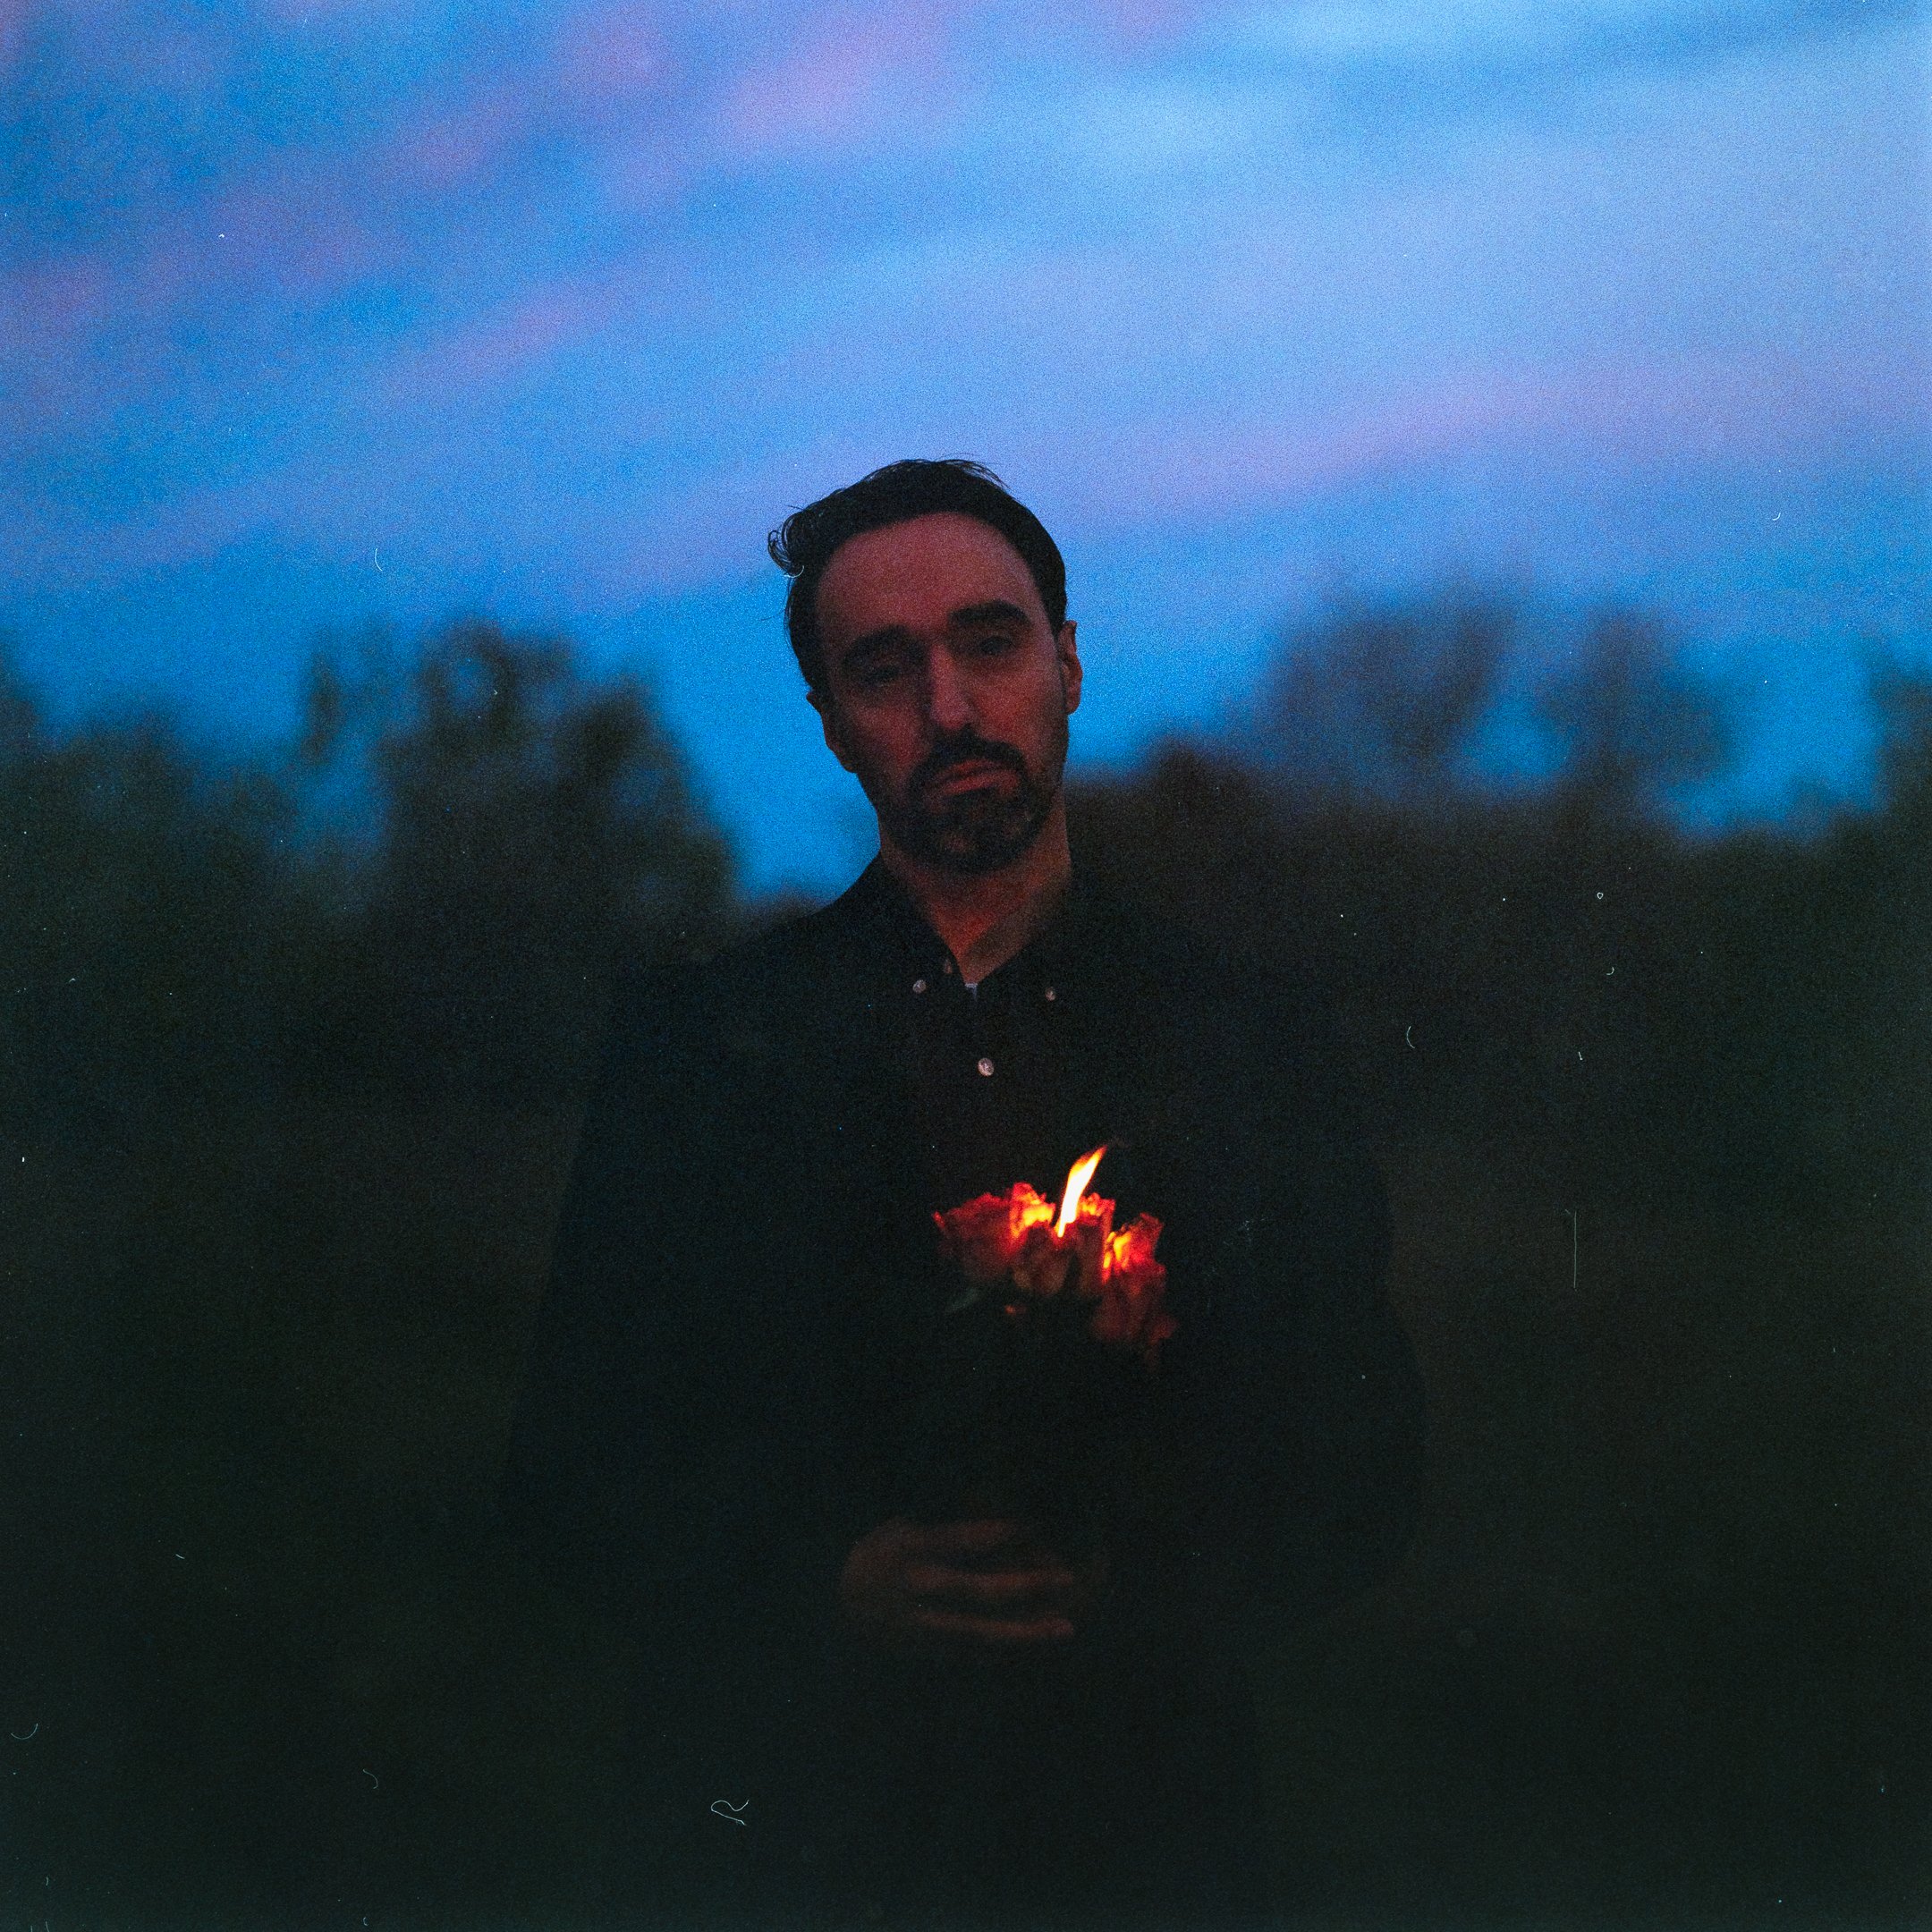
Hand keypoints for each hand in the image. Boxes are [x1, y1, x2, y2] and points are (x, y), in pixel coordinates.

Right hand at [837, 1516, 1109, 1658]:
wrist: (842, 1601)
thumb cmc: (883, 1551)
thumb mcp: (902, 1525)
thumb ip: (944, 1523)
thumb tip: (996, 1503)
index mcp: (910, 1549)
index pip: (961, 1540)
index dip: (1000, 1532)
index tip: (1037, 1524)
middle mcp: (919, 1589)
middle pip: (979, 1591)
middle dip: (1027, 1585)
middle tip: (1068, 1577)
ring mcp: (923, 1625)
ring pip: (982, 1632)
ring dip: (1027, 1631)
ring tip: (1065, 1626)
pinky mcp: (927, 1650)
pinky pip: (975, 1655)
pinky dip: (1010, 1652)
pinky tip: (1040, 1646)